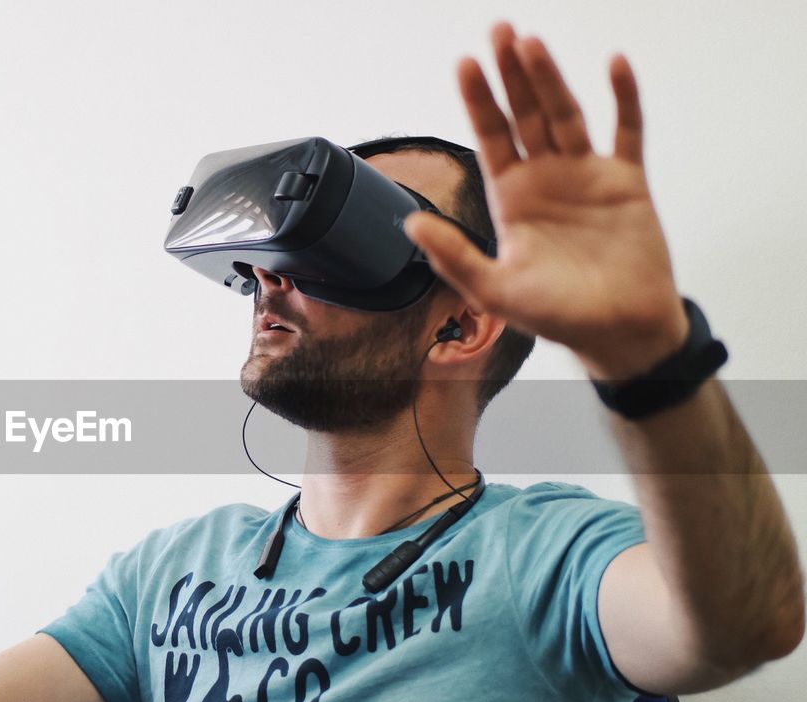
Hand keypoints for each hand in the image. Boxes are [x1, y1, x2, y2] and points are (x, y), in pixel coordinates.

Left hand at [403, 21, 689, 380]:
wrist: (619, 333)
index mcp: (511, 199)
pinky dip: (624, 98)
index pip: (490, 138)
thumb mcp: (495, 291)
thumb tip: (410, 224)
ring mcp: (587, 176)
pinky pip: (626, 131)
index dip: (478, 101)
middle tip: (499, 31)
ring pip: (566, 115)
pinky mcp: (627, 182)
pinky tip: (614, 65)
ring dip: (551, 79)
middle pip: (525, 115)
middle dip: (511, 75)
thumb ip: (453, 257)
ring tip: (533, 43)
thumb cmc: (557, 316)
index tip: (465, 64)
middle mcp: (546, 179)